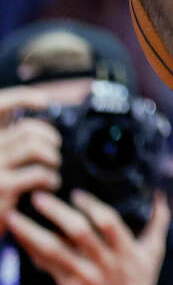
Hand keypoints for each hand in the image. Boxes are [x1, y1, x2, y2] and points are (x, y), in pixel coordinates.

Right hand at [0, 86, 60, 228]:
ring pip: (36, 147)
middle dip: (50, 138)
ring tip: (52, 169)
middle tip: (54, 152)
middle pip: (28, 129)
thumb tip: (43, 124)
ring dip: (52, 158)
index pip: (0, 104)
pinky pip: (40, 173)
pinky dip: (51, 178)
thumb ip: (13, 144)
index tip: (45, 101)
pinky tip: (48, 186)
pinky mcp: (3, 188)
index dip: (22, 96)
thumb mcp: (2, 164)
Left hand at [6, 190, 169, 284]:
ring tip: (16, 217)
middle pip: (78, 232)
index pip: (109, 222)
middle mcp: (105, 263)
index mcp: (127, 251)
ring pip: (55, 250)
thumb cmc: (140, 281)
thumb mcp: (154, 252)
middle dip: (57, 212)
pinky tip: (22, 239)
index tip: (76, 193)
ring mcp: (85, 276)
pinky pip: (48, 267)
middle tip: (39, 196)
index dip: (92, 206)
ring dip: (32, 233)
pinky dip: (33, 252)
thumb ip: (158, 222)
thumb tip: (160, 195)